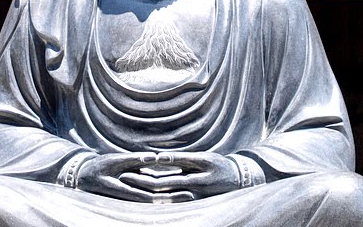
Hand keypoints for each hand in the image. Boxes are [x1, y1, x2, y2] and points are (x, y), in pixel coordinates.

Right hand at [76, 152, 193, 203]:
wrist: (85, 177)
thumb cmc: (99, 167)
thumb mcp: (114, 161)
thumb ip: (134, 160)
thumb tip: (154, 158)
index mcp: (127, 190)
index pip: (153, 194)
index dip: (170, 194)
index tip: (185, 191)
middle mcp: (131, 195)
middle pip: (157, 198)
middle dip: (173, 197)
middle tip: (191, 195)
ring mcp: (132, 194)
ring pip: (154, 197)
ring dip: (169, 196)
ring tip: (186, 194)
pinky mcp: (133, 190)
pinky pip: (149, 192)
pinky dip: (161, 190)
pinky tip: (172, 187)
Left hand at [119, 152, 239, 199]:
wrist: (238, 182)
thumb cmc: (220, 166)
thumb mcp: (203, 159)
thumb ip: (181, 160)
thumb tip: (158, 158)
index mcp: (194, 179)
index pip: (164, 177)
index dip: (146, 173)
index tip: (130, 167)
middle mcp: (191, 192)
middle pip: (161, 189)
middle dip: (141, 184)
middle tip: (123, 178)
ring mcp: (191, 201)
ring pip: (163, 197)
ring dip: (145, 192)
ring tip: (130, 185)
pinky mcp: (191, 205)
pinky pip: (170, 201)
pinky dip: (157, 196)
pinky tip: (145, 193)